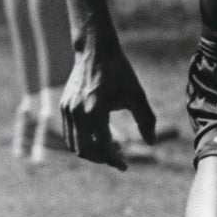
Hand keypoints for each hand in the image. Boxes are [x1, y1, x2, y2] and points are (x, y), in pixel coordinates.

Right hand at [61, 44, 155, 170]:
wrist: (95, 50)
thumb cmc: (119, 71)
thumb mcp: (136, 94)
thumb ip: (146, 120)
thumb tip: (152, 143)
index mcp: (96, 111)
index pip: (102, 146)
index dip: (114, 160)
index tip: (125, 166)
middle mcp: (78, 113)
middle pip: (85, 151)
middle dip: (102, 159)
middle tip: (118, 157)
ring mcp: (68, 110)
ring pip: (74, 144)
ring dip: (91, 152)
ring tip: (110, 148)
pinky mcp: (64, 107)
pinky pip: (70, 133)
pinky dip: (83, 141)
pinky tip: (99, 136)